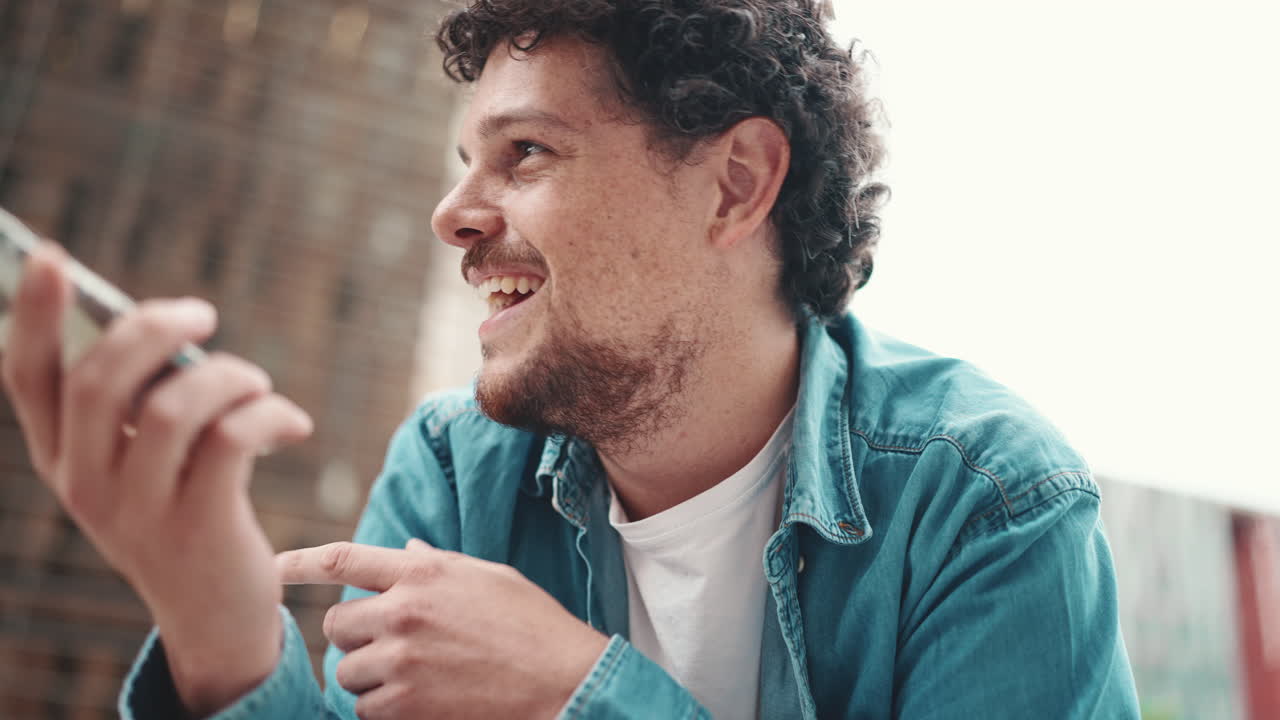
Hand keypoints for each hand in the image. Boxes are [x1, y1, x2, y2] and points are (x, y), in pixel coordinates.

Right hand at [0, 243, 313, 714]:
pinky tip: (293, 424)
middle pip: (100, 379)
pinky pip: (232, 440)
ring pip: (175, 408)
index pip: (26, 376)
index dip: (33, 313)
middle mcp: (83, 485)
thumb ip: (138, 403)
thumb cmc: (183, 512)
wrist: (214, 615)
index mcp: (59, 458)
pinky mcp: (200, 527)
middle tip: (202, 315)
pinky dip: (270, 414)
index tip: (50, 256)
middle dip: (155, 329)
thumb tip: (165, 328)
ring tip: (255, 383)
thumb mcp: (141, 463)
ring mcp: (138, 511)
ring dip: (228, 376)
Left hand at [276, 539, 609, 719]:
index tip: (272, 569)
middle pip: (337, 623)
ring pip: (345, 672)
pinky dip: (381, 709)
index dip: (300, 563)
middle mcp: (404, 612)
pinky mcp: (406, 706)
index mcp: (424, 573)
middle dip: (354, 636)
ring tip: (409, 676)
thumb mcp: (487, 577)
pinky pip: (364, 710)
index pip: (343, 559)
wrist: (562, 681)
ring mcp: (402, 661)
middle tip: (387, 645)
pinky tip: (416, 701)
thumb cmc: (532, 624)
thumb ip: (438, 563)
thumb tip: (404, 547)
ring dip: (367, 677)